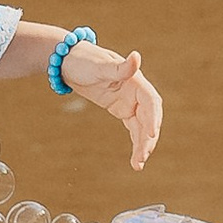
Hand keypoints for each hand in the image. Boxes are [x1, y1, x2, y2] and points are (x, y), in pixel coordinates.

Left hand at [61, 37, 161, 165]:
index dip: (153, 118)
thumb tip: (137, 57)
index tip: (151, 135)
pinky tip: (135, 160)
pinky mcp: (122, 109)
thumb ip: (119, 67)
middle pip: (149, 118)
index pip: (151, 101)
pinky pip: (133, 128)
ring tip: (138, 165)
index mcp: (135, 81)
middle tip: (142, 157)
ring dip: (143, 145)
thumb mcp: (99, 66)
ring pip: (142, 127)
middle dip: (148, 138)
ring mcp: (130, 102)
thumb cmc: (84, 60)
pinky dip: (136, 143)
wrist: (68, 61)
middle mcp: (136, 92)